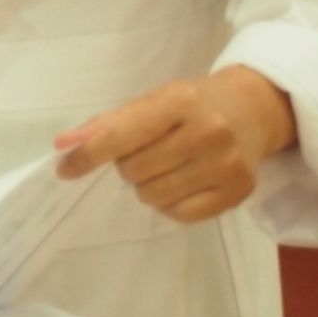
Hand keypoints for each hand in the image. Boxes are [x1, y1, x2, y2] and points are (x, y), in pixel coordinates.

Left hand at [53, 67, 297, 223]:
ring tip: (166, 166)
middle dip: (127, 166)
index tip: (64, 169)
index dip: (88, 155)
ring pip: (152, 196)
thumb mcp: (152, 101)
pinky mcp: (239, 192)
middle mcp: (208, 131)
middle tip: (145, 152)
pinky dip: (170, 204)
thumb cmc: (192, 105)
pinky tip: (182, 183)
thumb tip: (63, 146)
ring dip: (146, 186)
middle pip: (133, 171)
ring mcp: (227, 164)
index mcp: (180, 101)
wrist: (254, 110)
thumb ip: (106, 124)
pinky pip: (179, 215)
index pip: (121, 135)